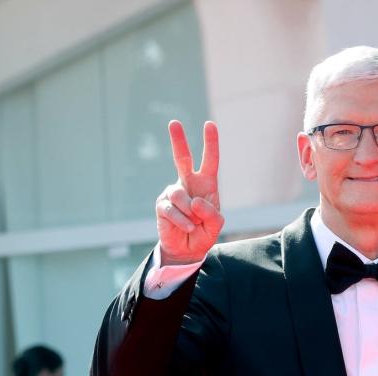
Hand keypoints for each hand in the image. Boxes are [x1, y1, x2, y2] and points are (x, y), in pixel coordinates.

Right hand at [157, 120, 224, 265]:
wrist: (188, 250)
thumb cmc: (204, 233)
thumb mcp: (216, 225)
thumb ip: (212, 213)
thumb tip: (195, 201)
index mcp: (206, 184)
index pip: (210, 161)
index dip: (210, 143)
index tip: (210, 125)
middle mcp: (188, 184)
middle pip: (182, 159)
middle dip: (178, 141)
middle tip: (174, 123)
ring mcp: (173, 193)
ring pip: (180, 195)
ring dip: (190, 213)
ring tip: (194, 224)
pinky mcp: (162, 205)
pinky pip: (172, 209)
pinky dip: (182, 220)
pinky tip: (187, 227)